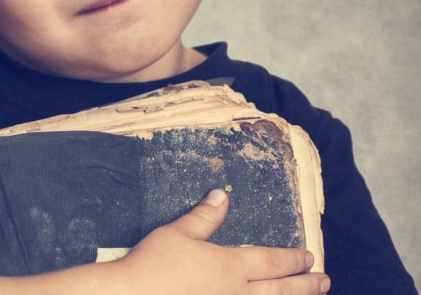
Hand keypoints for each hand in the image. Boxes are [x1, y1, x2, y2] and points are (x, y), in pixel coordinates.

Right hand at [115, 190, 330, 294]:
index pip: (271, 261)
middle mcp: (236, 292)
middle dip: (306, 285)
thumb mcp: (177, 233)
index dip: (293, 259)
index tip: (310, 257)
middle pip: (280, 289)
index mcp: (229, 265)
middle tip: (326, 281)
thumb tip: (222, 196)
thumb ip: (204, 216)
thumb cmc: (154, 265)